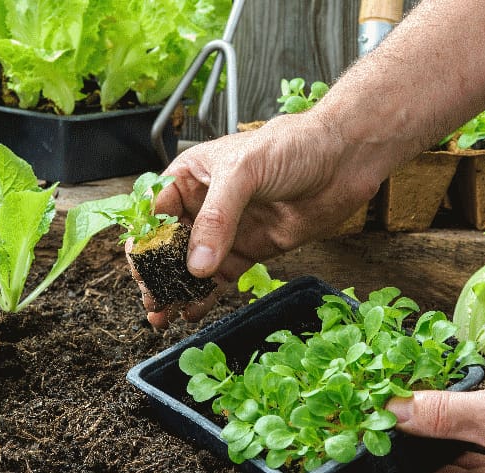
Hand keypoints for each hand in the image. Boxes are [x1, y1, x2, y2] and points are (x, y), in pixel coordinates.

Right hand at [147, 114, 385, 325]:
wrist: (344, 159)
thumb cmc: (293, 146)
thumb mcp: (244, 172)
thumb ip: (218, 218)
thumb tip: (196, 264)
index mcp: (191, 176)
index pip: (155, 212)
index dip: (144, 242)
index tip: (141, 270)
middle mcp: (205, 205)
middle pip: (169, 246)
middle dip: (157, 274)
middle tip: (151, 301)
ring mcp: (229, 230)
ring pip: (193, 266)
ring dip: (177, 291)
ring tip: (163, 315)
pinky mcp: (252, 250)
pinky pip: (222, 278)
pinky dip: (206, 296)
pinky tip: (193, 312)